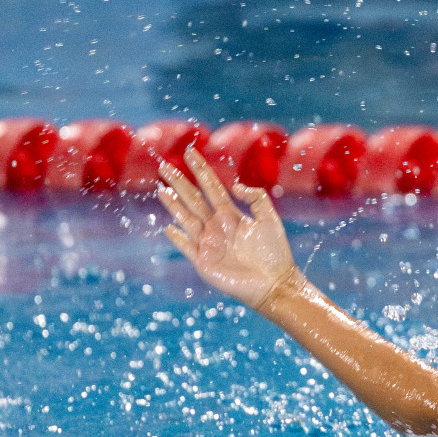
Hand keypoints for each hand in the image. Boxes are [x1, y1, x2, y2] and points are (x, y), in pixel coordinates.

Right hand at [157, 148, 298, 308]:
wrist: (274, 284)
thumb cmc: (275, 253)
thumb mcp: (270, 219)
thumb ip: (257, 198)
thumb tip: (235, 186)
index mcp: (231, 215)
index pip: (212, 187)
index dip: (201, 170)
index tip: (191, 152)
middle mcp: (216, 227)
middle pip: (194, 199)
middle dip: (180, 182)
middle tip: (164, 166)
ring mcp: (208, 244)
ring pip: (186, 219)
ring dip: (174, 205)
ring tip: (162, 190)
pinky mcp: (203, 262)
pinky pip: (186, 246)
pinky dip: (177, 238)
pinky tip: (168, 227)